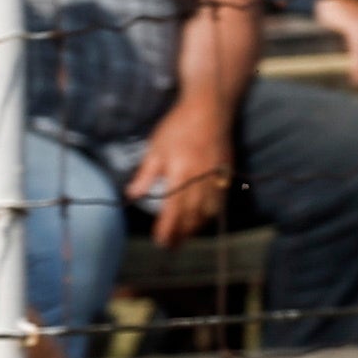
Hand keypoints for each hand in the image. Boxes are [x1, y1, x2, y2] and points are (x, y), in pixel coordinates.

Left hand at [126, 109, 234, 246]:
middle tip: (170, 246)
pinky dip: (209, 215)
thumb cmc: (178, 127)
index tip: (160, 241)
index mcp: (181, 174)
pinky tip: (201, 219)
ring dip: (195, 227)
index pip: (173, 210)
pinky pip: (219, 204)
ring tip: (184, 235)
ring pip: (207, 213)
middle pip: (191, 216)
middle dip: (181, 234)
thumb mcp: (156, 148)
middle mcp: (200, 181)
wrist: (210, 111)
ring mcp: (216, 180)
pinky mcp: (225, 177)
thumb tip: (132, 195)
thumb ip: (146, 174)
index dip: (167, 229)